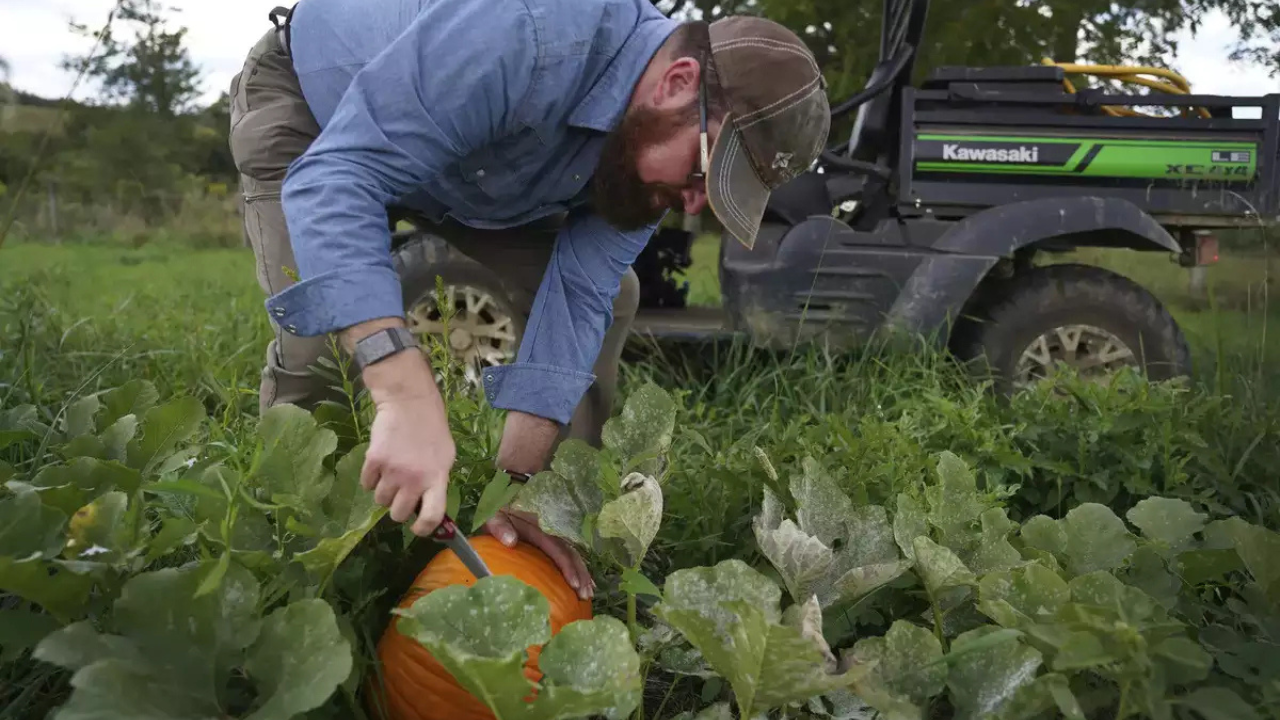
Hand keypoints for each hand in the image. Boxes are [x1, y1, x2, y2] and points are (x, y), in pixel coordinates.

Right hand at [355, 344, 456, 536]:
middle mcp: (415, 479)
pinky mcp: (373, 461)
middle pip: (398, 514)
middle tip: (402, 494)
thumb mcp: (446, 457)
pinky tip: (380, 464)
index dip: (424, 529)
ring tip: (392, 475)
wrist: (409, 403)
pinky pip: (366, 485)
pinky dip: (371, 479)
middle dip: (398, 509)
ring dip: (384, 493)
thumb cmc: (432, 430)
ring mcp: (392, 471)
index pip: (433, 516)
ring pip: (380, 501)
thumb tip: (429, 508)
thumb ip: (437, 482)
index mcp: (437, 478)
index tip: (418, 529)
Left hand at [484, 507, 594, 599]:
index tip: (574, 583)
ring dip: (582, 574)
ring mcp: (551, 537)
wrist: (500, 500)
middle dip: (581, 574)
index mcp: (539, 528)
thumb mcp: (495, 516)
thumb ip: (500, 527)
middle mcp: (550, 532)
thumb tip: (511, 541)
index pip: (558, 549)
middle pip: (571, 554)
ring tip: (589, 593)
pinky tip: (583, 583)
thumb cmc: (497, 511)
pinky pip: (566, 555)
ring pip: (572, 555)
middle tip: (586, 595)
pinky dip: (576, 569)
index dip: (567, 566)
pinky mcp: (548, 542)